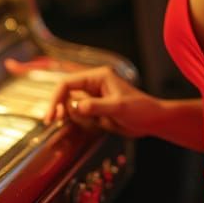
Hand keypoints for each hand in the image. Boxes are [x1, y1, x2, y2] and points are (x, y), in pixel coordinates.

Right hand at [7, 59, 161, 136]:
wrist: (152, 121)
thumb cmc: (140, 109)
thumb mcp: (119, 107)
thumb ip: (96, 107)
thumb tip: (74, 107)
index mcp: (98, 77)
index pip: (68, 83)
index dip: (56, 97)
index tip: (51, 115)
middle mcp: (93, 85)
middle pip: (65, 93)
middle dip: (58, 107)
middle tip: (52, 122)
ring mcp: (93, 97)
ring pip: (70, 105)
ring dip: (69, 115)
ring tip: (85, 123)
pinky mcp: (95, 109)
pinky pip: (79, 114)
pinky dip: (77, 120)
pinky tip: (90, 125)